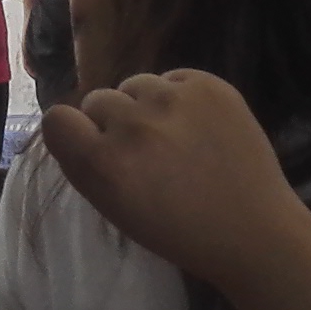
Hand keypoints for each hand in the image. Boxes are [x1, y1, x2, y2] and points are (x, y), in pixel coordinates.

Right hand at [37, 70, 310, 287]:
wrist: (253, 231)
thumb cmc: (179, 231)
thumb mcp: (116, 209)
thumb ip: (89, 164)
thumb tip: (79, 125)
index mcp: (104, 165)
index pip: (57, 119)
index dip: (74, 133)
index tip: (95, 148)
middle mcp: (134, 125)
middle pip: (97, 99)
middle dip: (113, 122)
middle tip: (144, 152)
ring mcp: (174, 100)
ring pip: (135, 84)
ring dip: (145, 105)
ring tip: (174, 136)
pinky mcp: (209, 86)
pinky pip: (173, 77)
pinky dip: (180, 97)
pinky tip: (198, 127)